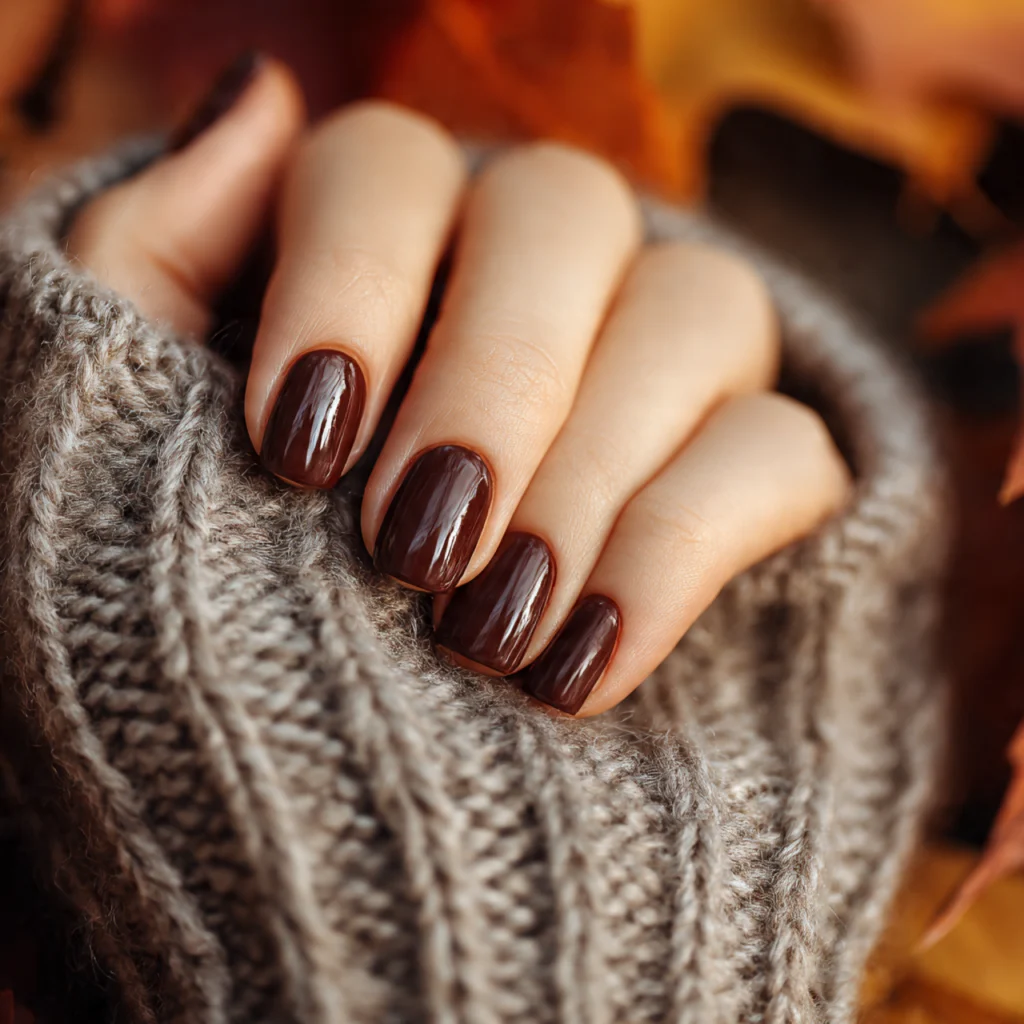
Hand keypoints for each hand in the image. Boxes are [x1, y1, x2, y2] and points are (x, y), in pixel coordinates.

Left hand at [68, 54, 849, 715]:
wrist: (365, 771)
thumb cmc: (230, 581)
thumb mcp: (144, 422)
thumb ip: (160, 252)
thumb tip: (263, 91)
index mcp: (398, 239)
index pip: (392, 170)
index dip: (350, 285)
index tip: (297, 451)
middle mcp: (549, 268)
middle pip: (564, 215)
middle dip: (490, 383)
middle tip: (416, 551)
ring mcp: (669, 358)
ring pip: (698, 308)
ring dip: (589, 472)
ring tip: (490, 639)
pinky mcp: (758, 468)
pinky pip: (778, 452)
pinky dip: (682, 552)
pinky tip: (581, 668)